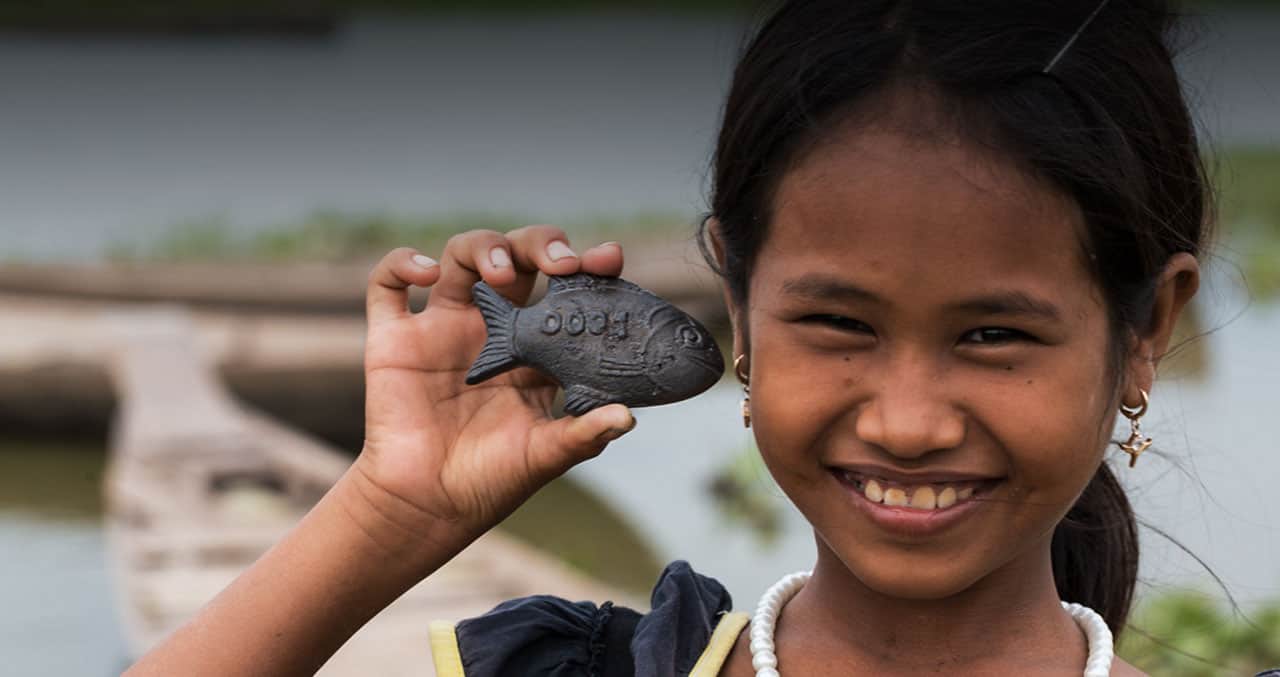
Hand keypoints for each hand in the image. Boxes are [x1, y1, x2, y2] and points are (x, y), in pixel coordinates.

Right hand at [354, 227, 635, 546]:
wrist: (427, 507)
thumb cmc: (490, 481)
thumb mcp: (545, 456)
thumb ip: (584, 433)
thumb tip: (628, 417)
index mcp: (534, 347)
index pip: (564, 289)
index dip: (587, 266)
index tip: (609, 260)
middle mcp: (491, 326)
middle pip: (518, 256)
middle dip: (542, 244)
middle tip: (563, 263)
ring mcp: (442, 328)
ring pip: (460, 255)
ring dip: (485, 247)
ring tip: (502, 273)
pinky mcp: (394, 339)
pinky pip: (387, 284)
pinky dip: (403, 263)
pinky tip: (427, 274)